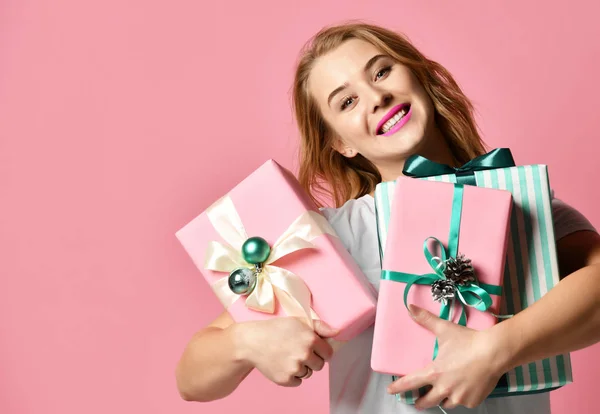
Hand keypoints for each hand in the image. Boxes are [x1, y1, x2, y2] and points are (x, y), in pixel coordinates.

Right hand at [234, 317, 338, 386]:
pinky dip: (292, 376)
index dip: (321, 351)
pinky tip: (282, 364)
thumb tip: (337, 332)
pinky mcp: (286, 379)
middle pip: (319, 365)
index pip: (328, 353)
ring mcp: (295, 368)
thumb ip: (320, 327)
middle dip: (311, 359)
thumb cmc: (276, 329)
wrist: (252, 342)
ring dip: (301, 368)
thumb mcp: (299, 321)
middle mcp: (304, 354)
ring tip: (287, 356)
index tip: (313, 349)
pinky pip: (298, 381)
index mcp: (310, 339)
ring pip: (308, 374)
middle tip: (297, 351)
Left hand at [387, 305, 508, 409]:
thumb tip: (410, 307)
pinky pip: (463, 402)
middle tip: (418, 401)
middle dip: (420, 402)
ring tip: (443, 394)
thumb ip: (426, 319)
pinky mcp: (472, 401)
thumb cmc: (468, 341)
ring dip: (442, 399)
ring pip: (446, 403)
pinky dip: (461, 397)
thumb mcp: (444, 329)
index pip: (410, 383)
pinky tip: (465, 388)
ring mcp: (459, 397)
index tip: (391, 391)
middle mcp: (444, 388)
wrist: (495, 352)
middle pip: (426, 402)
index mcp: (434, 372)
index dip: (399, 388)